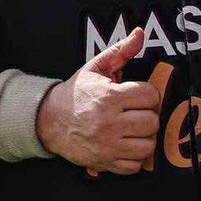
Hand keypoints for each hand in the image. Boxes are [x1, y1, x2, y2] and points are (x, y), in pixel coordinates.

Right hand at [36, 27, 162, 174]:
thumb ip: (120, 51)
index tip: (138, 95)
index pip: (150, 96)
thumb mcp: (95, 68)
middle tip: (136, 112)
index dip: (148, 94)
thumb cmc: (76, 94)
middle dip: (147, 115)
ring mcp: (107, 145)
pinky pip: (135, 166)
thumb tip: (140, 34)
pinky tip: (125, 144)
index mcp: (109, 97)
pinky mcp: (104, 162)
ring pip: (147, 145)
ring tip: (133, 129)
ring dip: (144, 137)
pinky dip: (134, 157)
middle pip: (152, 121)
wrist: (49, 120)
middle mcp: (109, 123)